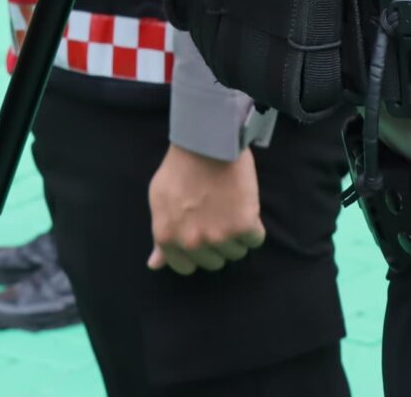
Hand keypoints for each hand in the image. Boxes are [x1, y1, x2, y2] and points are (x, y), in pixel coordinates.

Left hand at [147, 145, 264, 274]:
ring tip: (230, 207)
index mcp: (168, 237)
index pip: (186, 267)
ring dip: (236, 235)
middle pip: (214, 262)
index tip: (202, 234)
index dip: (196, 251)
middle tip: (217, 215)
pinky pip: (255, 239)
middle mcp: (192, 242)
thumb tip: (155, 265)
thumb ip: (160, 236)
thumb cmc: (180, 167)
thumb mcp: (159, 200)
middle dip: (216, 243)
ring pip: (236, 253)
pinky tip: (245, 206)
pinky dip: (254, 227)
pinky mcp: (243, 226)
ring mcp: (218, 236)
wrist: (207, 142)